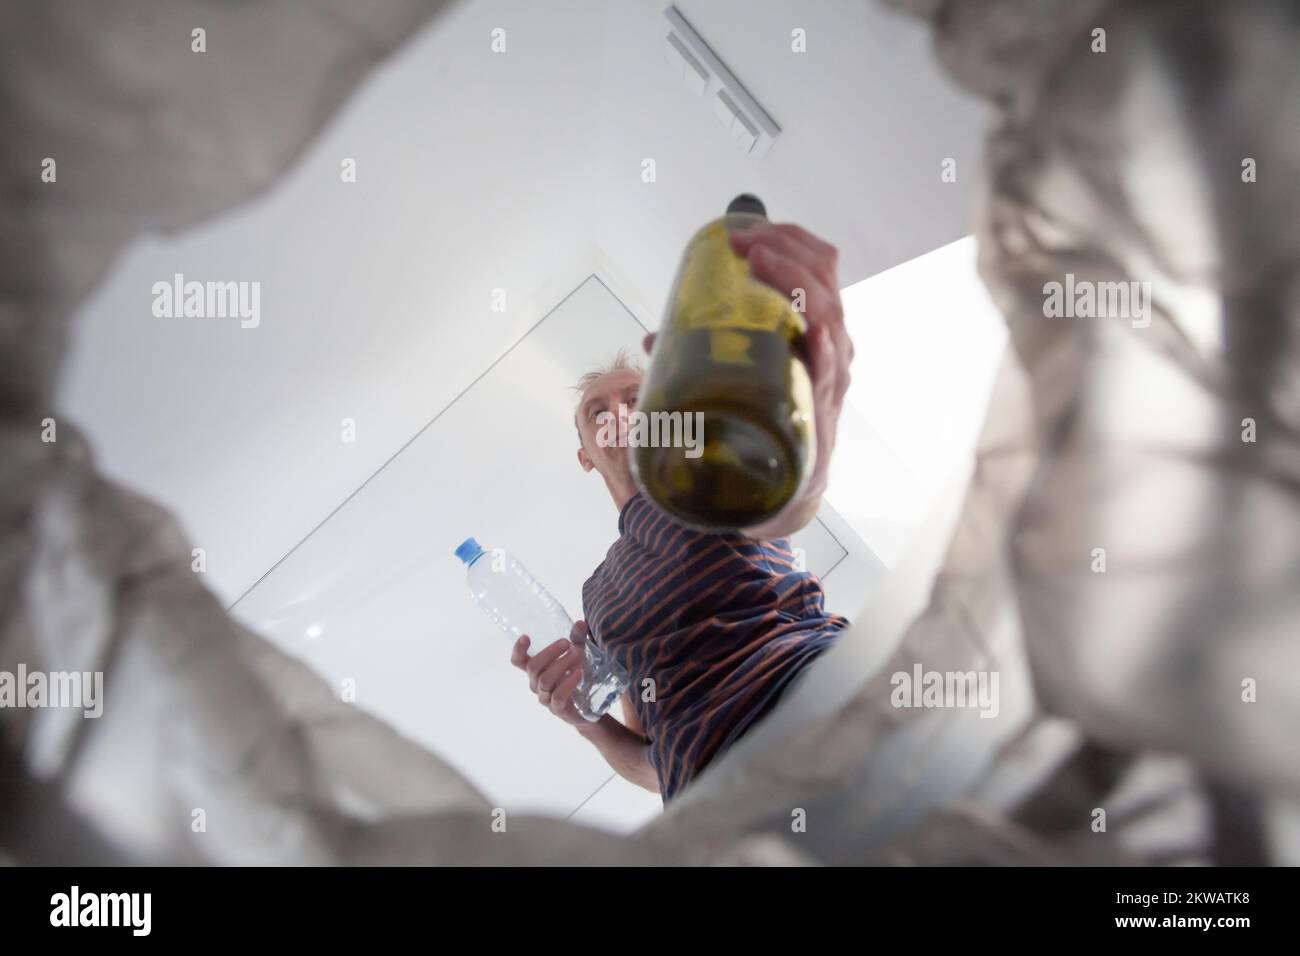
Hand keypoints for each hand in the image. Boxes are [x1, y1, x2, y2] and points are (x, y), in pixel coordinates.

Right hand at [510, 620, 590, 725]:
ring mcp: (545, 697)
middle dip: (550, 652)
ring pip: (545, 680)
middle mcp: (536, 684)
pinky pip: (558, 696)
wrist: (587, 706)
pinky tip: (579, 673)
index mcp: (536, 670)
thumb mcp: (577, 654)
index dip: (518, 650)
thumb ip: (577, 639)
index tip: (526, 637)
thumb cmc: (575, 676)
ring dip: (562, 665)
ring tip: (579, 656)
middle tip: (567, 643)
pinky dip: (568, 683)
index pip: (518, 661)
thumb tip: (580, 623)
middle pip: (533, 667)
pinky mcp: (557, 708)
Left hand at [643, 223, 851, 536]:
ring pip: (829, 313)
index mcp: (809, 332)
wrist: (777, 499)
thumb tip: (653, 339)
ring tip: (758, 260)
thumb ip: (696, 360)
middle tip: (743, 245)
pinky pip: (832, 369)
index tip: (744, 234)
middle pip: (824, 279)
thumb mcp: (730, 383)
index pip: (817, 269)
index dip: (788, 241)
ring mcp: (830, 378)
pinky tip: (807, 321)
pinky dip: (821, 340)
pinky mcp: (822, 413)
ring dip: (795, 279)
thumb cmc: (757, 434)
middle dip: (786, 249)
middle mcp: (829, 349)